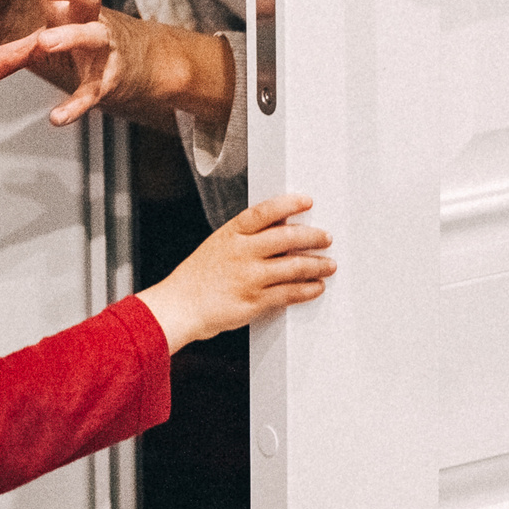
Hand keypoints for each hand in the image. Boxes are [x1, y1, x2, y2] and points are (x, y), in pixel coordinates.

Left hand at [0, 0, 123, 125]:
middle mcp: (86, 18)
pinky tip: (56, 118)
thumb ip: (2, 56)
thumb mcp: (39, 44)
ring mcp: (100, 48)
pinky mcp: (107, 80)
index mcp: (65, 2)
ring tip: (45, 43)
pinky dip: (76, 104)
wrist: (127, 69)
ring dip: (70, 37)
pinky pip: (93, 91)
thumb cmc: (73, 44)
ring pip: (94, 35)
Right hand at [137, 194, 333, 349]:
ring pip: (294, 266)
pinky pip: (289, 293)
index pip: (264, 212)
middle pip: (287, 237)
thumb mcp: (218, 246)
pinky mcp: (254, 301)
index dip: (288, 204)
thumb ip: (247, 237)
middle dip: (313, 236)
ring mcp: (249, 277)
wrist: (179, 307)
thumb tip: (281, 227)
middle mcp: (241, 253)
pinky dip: (308, 289)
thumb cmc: (197, 278)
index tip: (307, 201)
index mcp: (231, 234)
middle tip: (326, 237)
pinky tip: (316, 287)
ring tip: (329, 265)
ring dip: (317, 265)